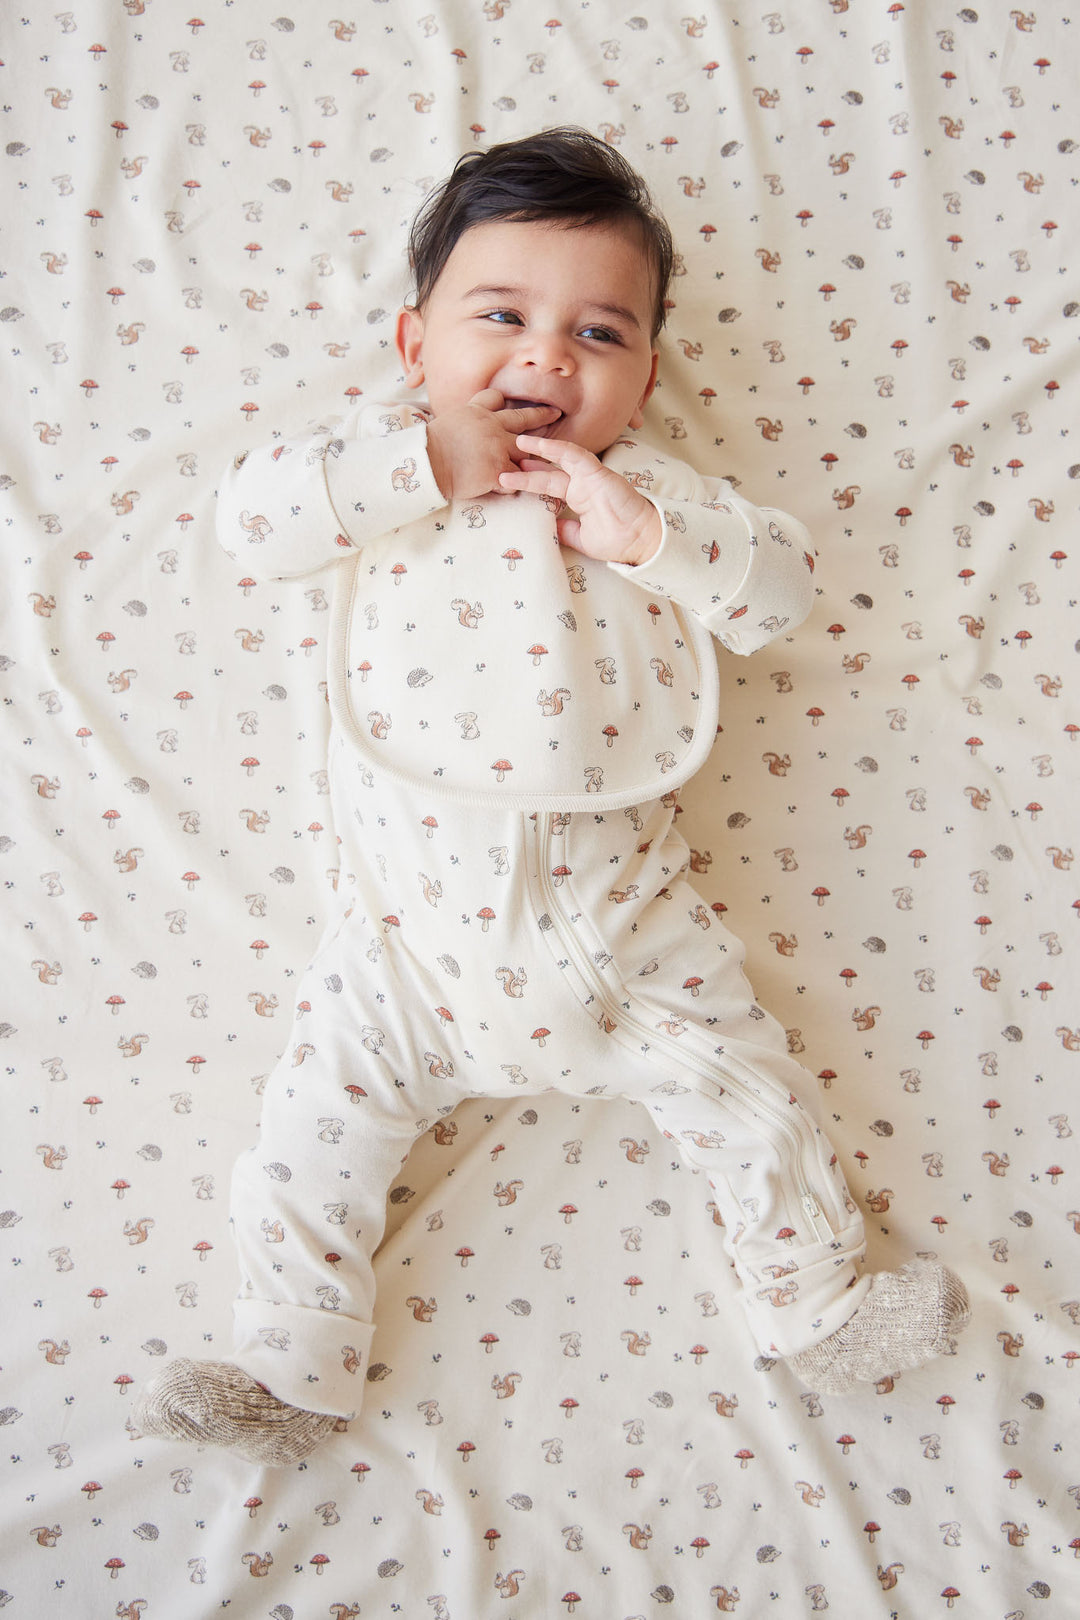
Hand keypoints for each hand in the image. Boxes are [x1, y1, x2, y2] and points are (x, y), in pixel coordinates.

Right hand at [424, 389, 561, 501]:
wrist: (426, 463)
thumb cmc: (430, 446)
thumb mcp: (448, 421)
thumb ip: (466, 421)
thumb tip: (466, 427)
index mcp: (477, 412)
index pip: (497, 400)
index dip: (504, 404)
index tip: (514, 406)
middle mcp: (493, 425)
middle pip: (524, 419)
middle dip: (542, 415)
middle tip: (555, 414)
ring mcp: (498, 447)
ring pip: (525, 453)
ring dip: (528, 463)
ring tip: (537, 470)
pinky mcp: (497, 469)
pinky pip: (514, 480)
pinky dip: (509, 486)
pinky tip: (499, 488)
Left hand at [499, 435, 661, 565]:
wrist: (640, 541)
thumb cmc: (617, 541)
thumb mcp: (580, 538)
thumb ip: (563, 529)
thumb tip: (544, 526)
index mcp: (578, 497)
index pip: (548, 486)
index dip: (528, 482)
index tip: (507, 480)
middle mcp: (581, 484)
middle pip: (548, 471)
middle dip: (525, 465)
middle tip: (502, 458)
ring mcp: (589, 477)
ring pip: (560, 458)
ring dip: (538, 449)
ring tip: (517, 442)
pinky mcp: (598, 472)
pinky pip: (575, 455)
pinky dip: (557, 448)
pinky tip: (540, 443)